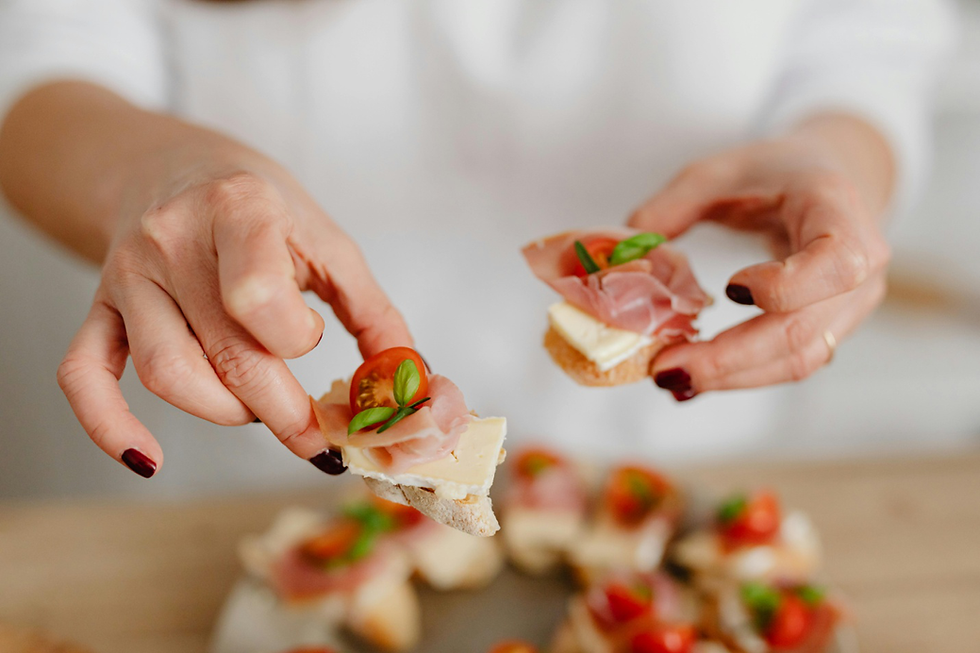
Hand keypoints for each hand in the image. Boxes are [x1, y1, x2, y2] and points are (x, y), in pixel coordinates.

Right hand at [56, 144, 410, 476]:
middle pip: (225, 354)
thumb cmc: (258, 204)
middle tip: (318, 439)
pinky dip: (109, 424)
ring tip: (257, 407)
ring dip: (224, 412)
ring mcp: (127, 276)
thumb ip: (371, 307)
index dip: (298, 342)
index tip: (319, 348)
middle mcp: (172, 240)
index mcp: (238, 209)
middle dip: (282, 413)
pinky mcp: (99, 307)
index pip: (258, 297)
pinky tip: (147, 458)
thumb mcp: (324, 237)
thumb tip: (408, 378)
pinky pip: (85, 373)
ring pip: (167, 373)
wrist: (171, 166)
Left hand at [629, 116, 891, 400]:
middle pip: (803, 330)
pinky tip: (694, 377)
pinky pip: (791, 362)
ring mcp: (852, 303)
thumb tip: (631, 248)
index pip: (837, 262)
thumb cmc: (774, 173)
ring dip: (731, 376)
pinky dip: (741, 374)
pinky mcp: (832, 329)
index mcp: (839, 211)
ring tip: (672, 377)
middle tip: (664, 369)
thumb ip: (672, 205)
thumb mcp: (718, 171)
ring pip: (799, 359)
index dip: (785, 286)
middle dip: (729, 358)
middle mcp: (862, 264)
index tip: (728, 288)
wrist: (831, 181)